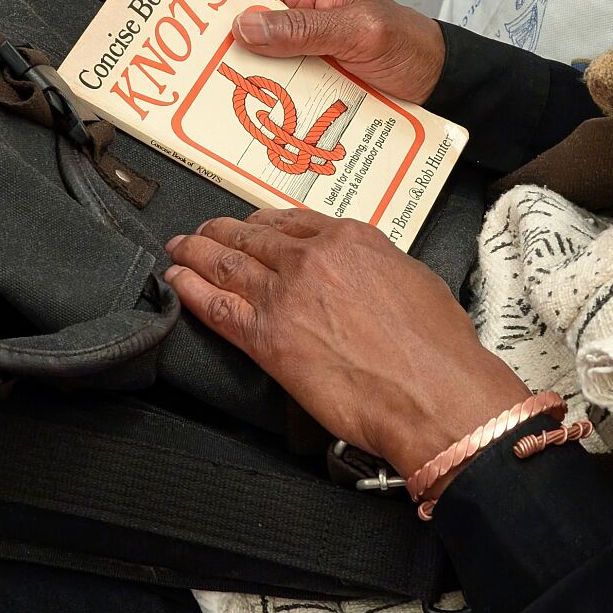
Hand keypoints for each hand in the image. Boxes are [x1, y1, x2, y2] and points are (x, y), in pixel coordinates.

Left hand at [164, 210, 527, 481]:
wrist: (432, 392)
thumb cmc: (436, 346)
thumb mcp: (415, 280)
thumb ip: (378, 265)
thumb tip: (364, 272)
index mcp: (350, 240)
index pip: (292, 220)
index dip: (262, 221)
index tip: (250, 224)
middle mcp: (311, 259)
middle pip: (251, 237)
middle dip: (220, 232)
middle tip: (202, 231)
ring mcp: (284, 296)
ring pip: (226, 263)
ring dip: (195, 252)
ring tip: (179, 248)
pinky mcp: (266, 338)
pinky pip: (216, 306)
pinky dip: (190, 290)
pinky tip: (176, 281)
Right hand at [232, 0, 445, 104]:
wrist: (438, 83)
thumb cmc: (407, 44)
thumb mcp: (356, 31)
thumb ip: (304, 28)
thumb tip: (249, 25)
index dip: (229, 18)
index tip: (204, 41)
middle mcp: (306, 21)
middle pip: (258, 40)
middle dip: (241, 61)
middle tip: (218, 81)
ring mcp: (312, 55)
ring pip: (272, 71)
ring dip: (265, 89)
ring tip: (242, 107)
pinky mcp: (320, 83)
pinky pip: (292, 94)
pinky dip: (285, 107)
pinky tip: (275, 119)